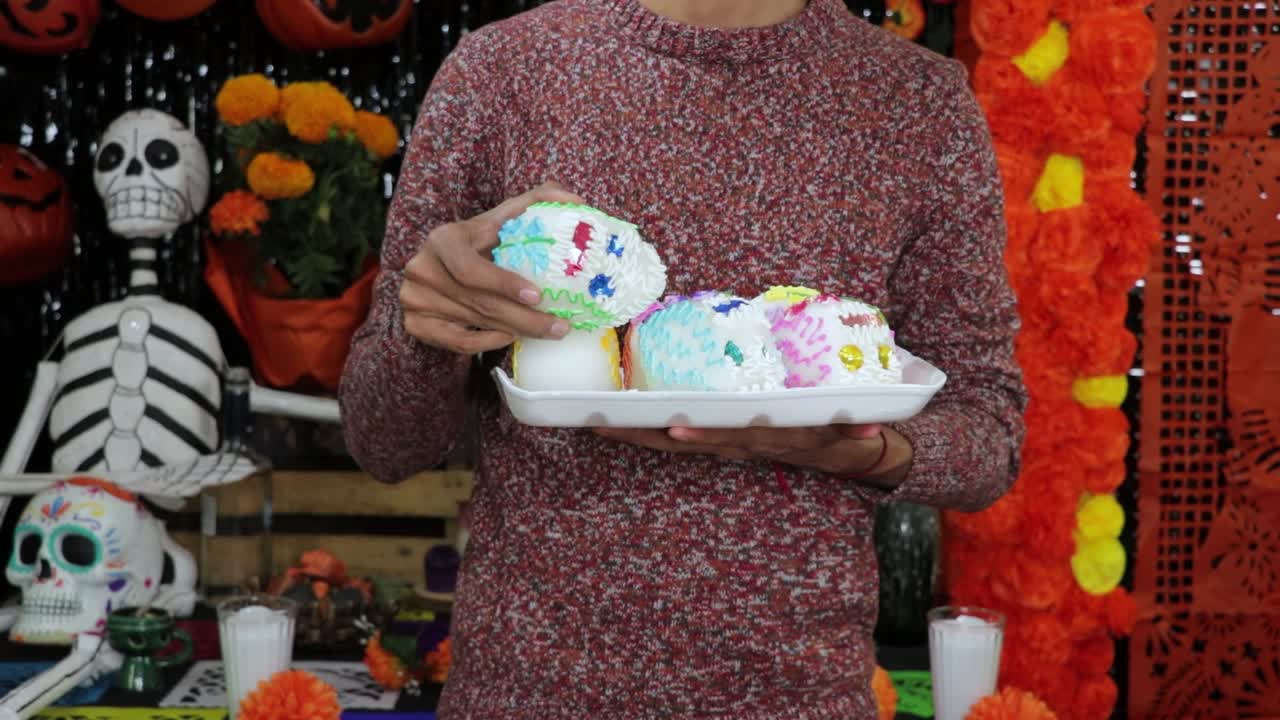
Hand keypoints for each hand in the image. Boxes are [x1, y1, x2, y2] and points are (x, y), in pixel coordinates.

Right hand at [400, 181, 584, 353]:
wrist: (438, 263)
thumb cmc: (478, 241)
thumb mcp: (499, 218)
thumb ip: (536, 201)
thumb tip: (575, 199)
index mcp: (443, 239)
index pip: (470, 269)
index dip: (503, 284)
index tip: (538, 295)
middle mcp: (423, 269)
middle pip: (479, 302)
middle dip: (526, 318)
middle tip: (560, 327)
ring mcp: (415, 299)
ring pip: (475, 323)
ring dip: (515, 330)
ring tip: (546, 330)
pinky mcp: (415, 324)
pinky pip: (458, 343)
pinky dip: (488, 343)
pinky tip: (509, 336)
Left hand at [593, 424, 910, 483]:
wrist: (840, 454)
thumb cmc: (839, 434)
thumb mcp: (853, 432)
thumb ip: (859, 430)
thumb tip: (871, 431)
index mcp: (767, 437)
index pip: (730, 436)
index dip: (703, 433)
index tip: (674, 425)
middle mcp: (739, 443)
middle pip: (685, 442)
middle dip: (644, 435)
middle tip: (602, 424)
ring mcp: (725, 442)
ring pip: (673, 441)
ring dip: (635, 434)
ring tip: (592, 423)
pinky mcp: (719, 438)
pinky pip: (678, 434)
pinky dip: (647, 428)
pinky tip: (614, 419)